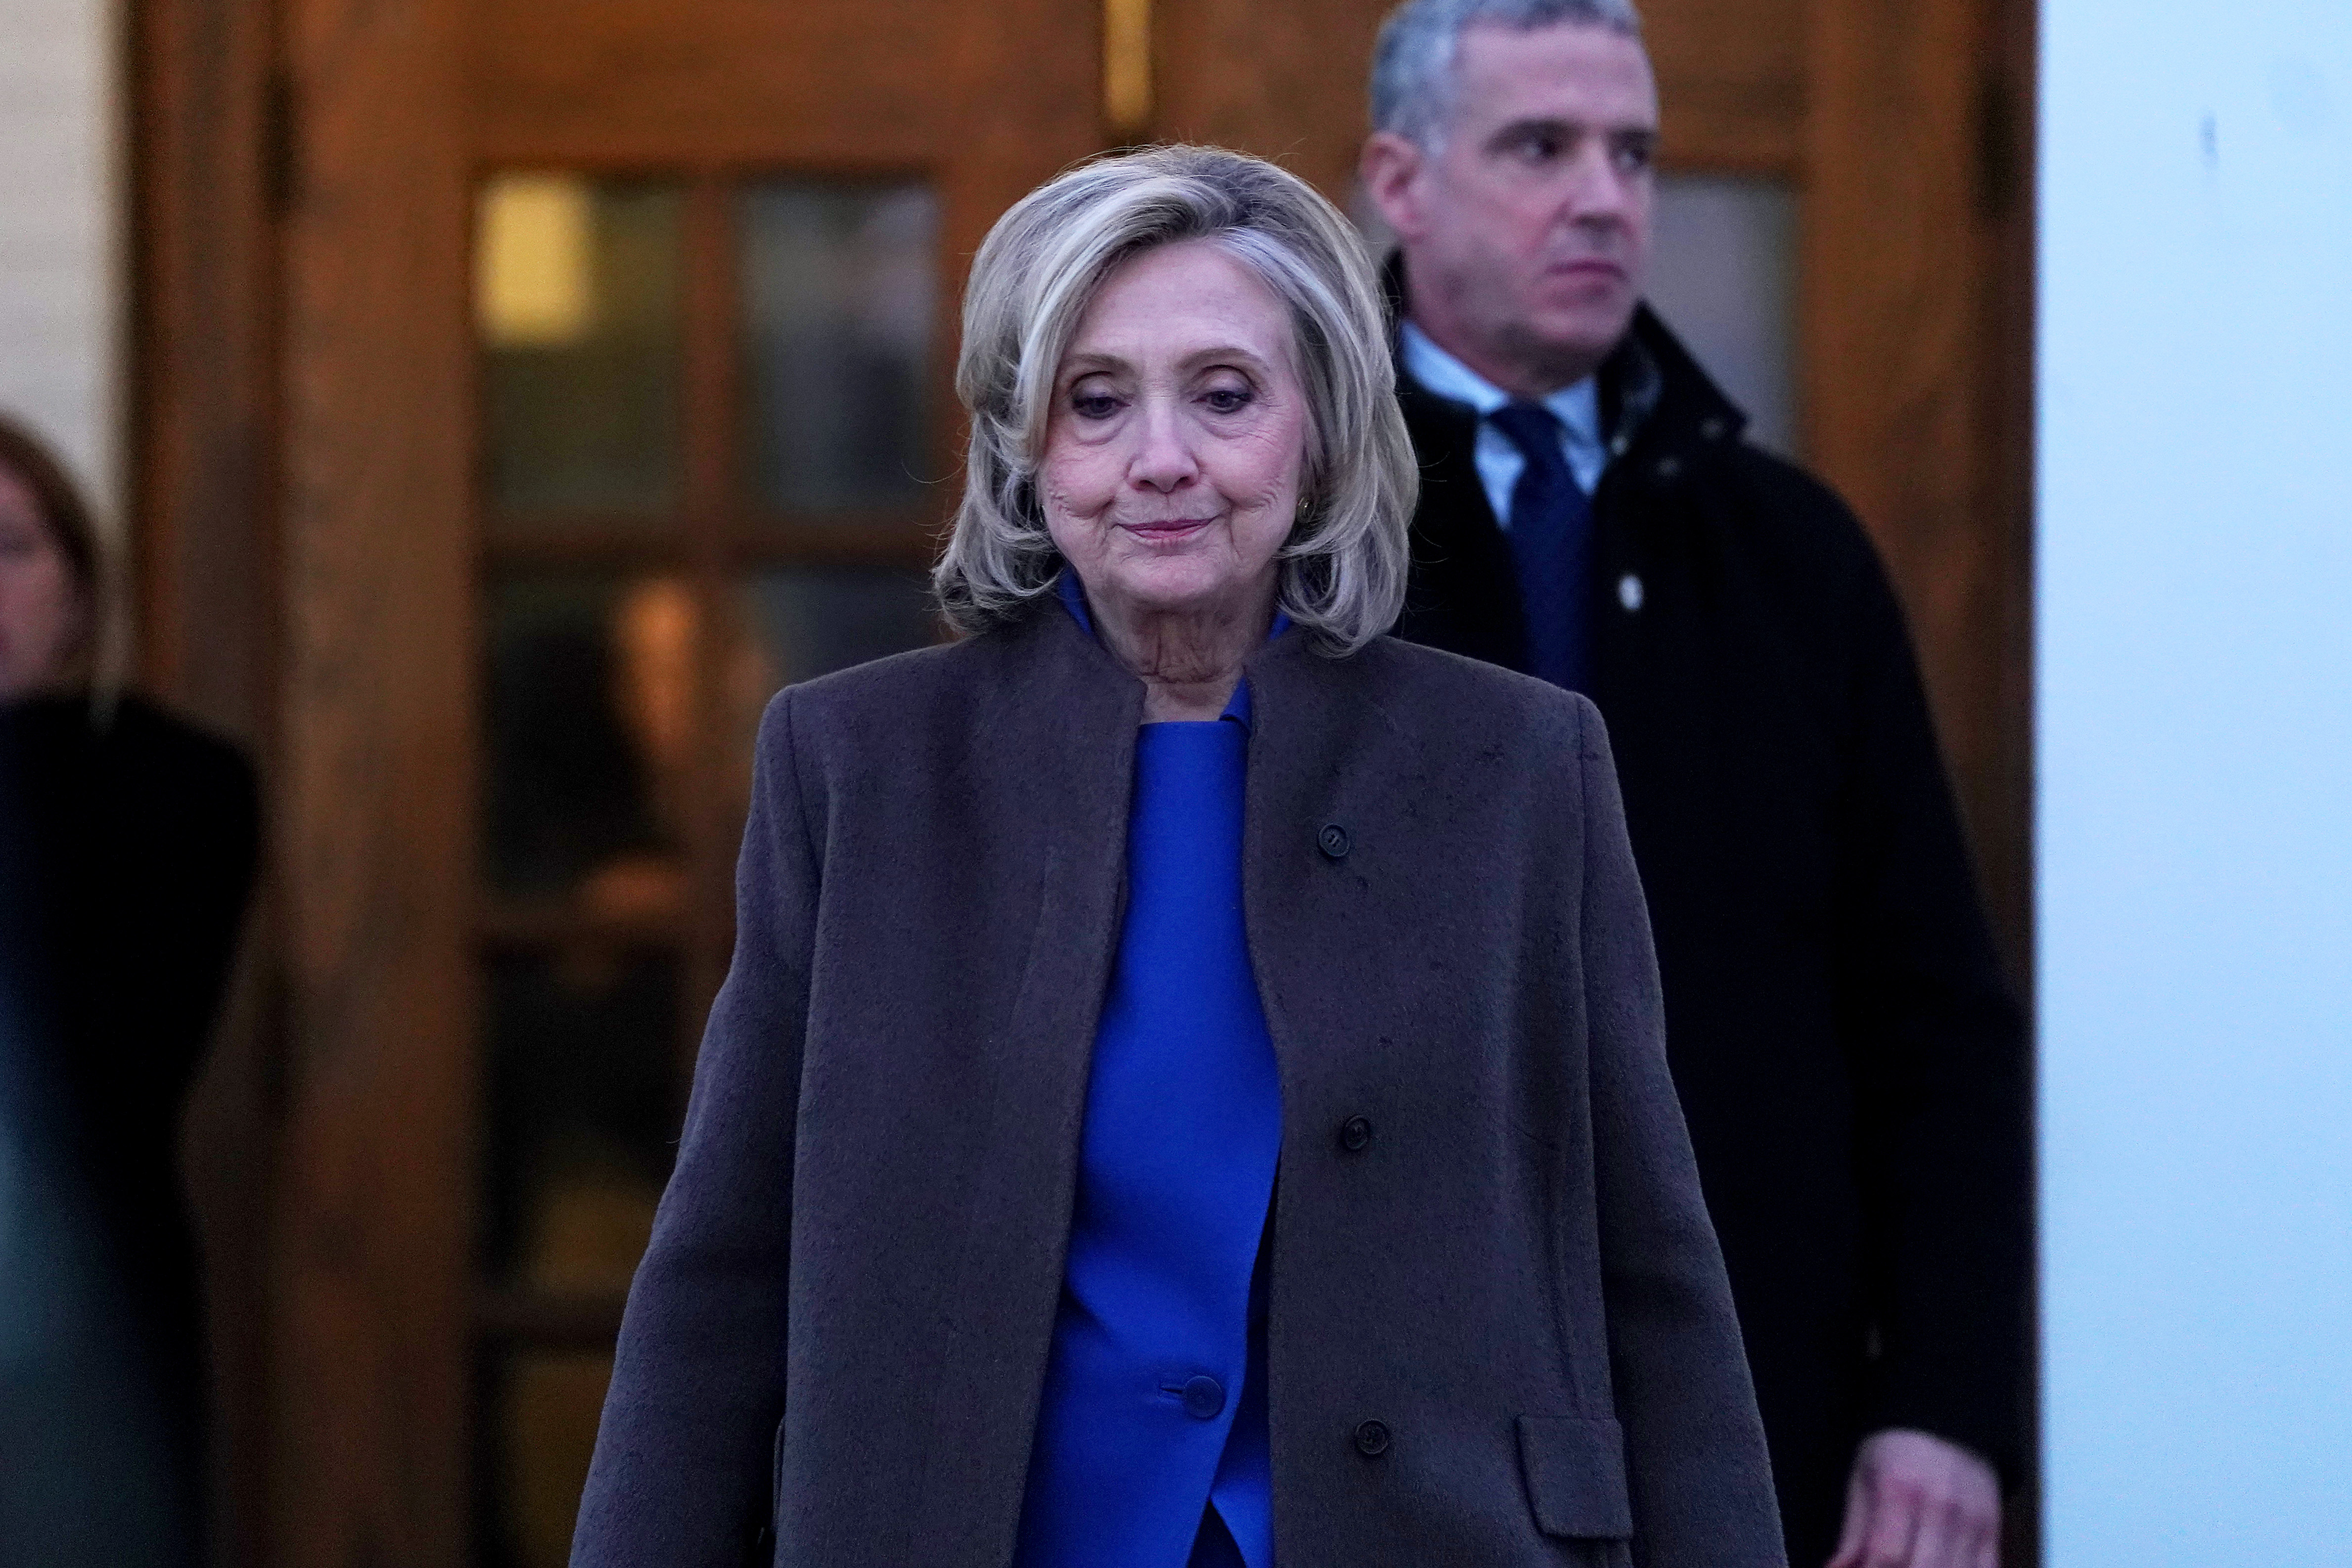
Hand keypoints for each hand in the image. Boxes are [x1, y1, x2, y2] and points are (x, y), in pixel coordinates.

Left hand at [1826, 1428, 2000, 1567]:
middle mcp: (1940, 1506)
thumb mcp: (1863, 1480)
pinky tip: (1939, 1566)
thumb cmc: (1893, 1453)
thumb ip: (1852, 1535)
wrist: (1945, 1423)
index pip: (1887, 1554)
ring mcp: (1972, 1520)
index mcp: (1899, 1490)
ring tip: (1910, 1564)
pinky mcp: (1993, 1531)